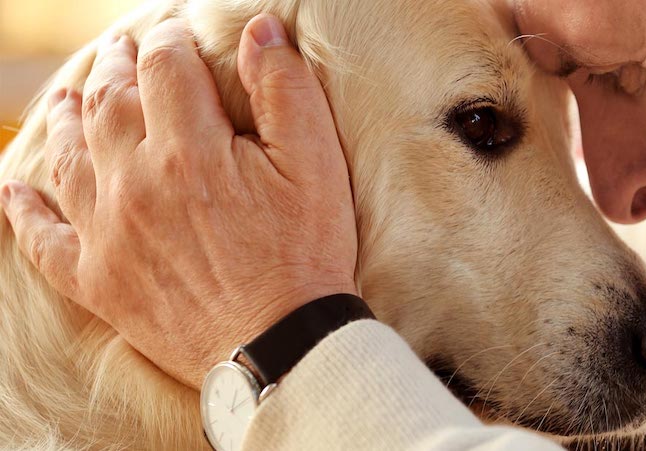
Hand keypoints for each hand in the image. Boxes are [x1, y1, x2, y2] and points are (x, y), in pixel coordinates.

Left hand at [0, 14, 357, 387]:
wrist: (280, 347)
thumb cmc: (306, 254)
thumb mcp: (316, 165)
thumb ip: (285, 91)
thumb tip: (258, 30)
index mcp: (189, 150)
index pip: (166, 67)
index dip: (171, 40)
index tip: (178, 33)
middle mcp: (135, 184)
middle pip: (109, 103)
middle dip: (116, 68)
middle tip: (121, 51)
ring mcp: (108, 234)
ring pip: (68, 158)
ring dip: (65, 120)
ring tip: (68, 99)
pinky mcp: (98, 282)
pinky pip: (43, 241)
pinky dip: (24, 213)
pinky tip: (12, 192)